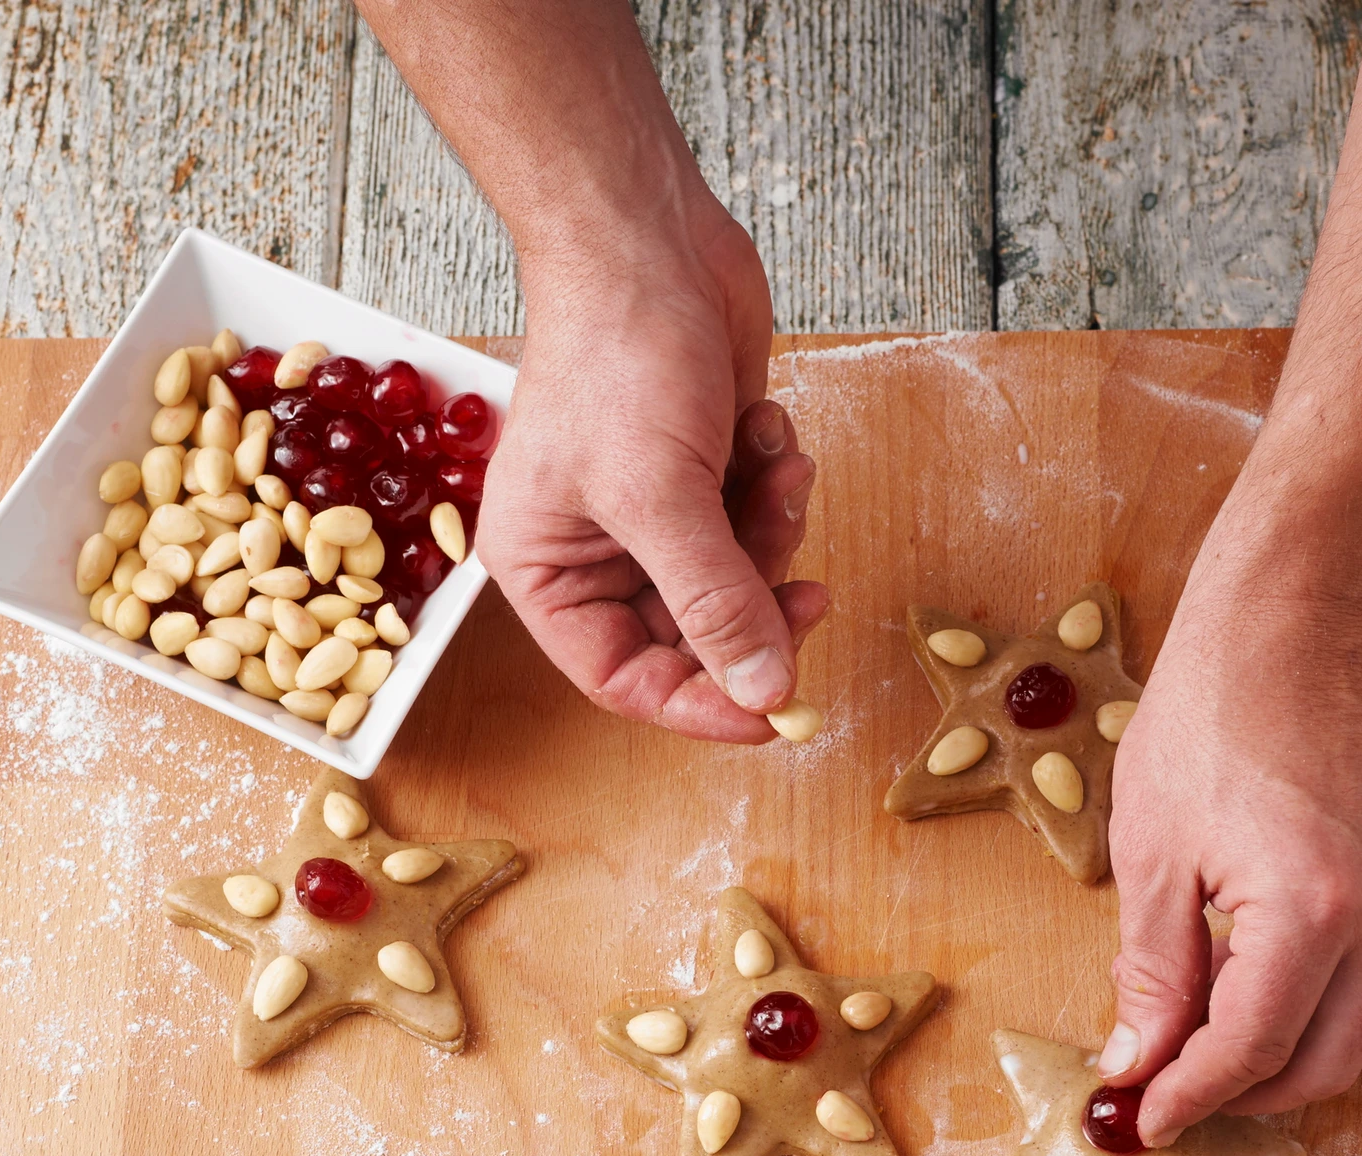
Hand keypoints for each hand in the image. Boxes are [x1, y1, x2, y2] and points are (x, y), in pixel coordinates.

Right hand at [479, 214, 826, 741]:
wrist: (647, 238)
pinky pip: (757, 521)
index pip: (623, 680)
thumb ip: (715, 603)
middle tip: (812, 597)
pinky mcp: (704, 473)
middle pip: (691, 639)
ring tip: (776, 467)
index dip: (699, 705)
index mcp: (549, 573)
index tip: (773, 710)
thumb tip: (762, 691)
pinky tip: (767, 426)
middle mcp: (595, 553)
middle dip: (755, 610)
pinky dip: (775, 483)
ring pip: (737, 580)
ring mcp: (653, 513)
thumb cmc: (616, 355)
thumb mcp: (663, 497)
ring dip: (773, 531)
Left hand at [1100, 531, 1361, 1144]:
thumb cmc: (1212, 712)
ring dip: (1274, 1060)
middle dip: (1241, 1098)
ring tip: (1188, 1056)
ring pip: (1349, 1030)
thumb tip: (1137, 1060)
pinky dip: (1300, 1010)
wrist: (1293, 619)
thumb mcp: (1151, 853)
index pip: (1249, 1049)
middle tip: (1164, 1100)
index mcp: (1310, 912)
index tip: (1140, 1122)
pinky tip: (1232, 997)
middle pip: (1321, 1065)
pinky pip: (1359, 980)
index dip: (1190, 1097)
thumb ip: (1151, 971)